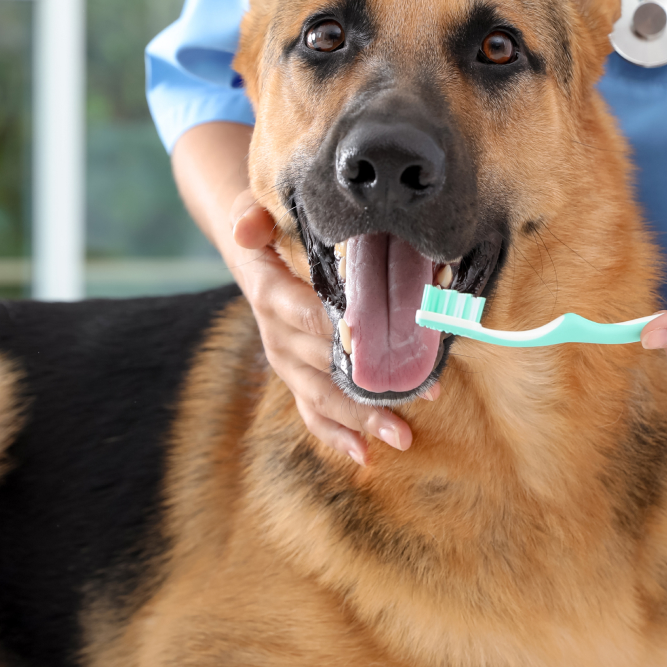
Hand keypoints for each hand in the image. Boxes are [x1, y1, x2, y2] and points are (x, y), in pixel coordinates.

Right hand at [224, 190, 420, 463]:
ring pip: (324, 396)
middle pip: (324, 365)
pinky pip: (314, 413)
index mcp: (270, 295)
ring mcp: (288, 363)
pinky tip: (366, 454)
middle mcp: (277, 335)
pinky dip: (338, 435)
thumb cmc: (271, 230)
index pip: (305, 314)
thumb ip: (250, 216)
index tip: (376, 344)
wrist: (258, 255)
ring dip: (362, 418)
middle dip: (369, 384)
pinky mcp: (298, 378)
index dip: (339, 330)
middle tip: (420, 394)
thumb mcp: (254, 211)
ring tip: (402, 436)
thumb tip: (247, 228)